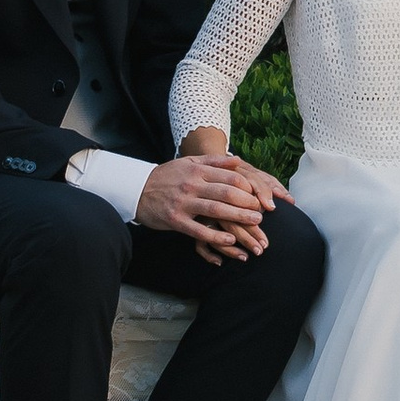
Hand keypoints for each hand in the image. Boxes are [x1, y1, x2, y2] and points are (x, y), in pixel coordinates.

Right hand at [134, 150, 279, 258]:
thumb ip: (214, 161)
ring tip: (255, 223)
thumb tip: (238, 160)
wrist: (137, 189)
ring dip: (238, 218)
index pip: (230, 177)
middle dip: (248, 203)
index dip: (249, 187)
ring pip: (216, 210)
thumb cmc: (168, 176)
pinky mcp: (176, 220)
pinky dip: (216, 236)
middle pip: (227, 193)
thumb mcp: (189, 162)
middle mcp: (193, 185)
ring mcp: (184, 203)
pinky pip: (199, 230)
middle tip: (262, 212)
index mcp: (198, 170)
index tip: (260, 195)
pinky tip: (230, 240)